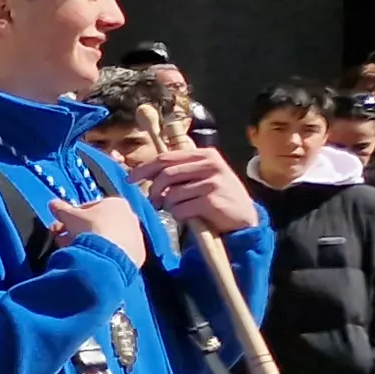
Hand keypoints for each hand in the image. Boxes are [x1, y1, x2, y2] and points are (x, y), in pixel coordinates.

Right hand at [51, 194, 148, 268]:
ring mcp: (136, 236)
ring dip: (92, 244)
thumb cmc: (89, 228)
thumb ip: (61, 209)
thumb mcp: (69, 216)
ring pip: (109, 239)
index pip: (89, 208)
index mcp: (116, 203)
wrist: (108, 256)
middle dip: (80, 232)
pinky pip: (118, 253)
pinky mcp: (139, 254)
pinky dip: (106, 256)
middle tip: (64, 242)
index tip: (62, 227)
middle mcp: (130, 217)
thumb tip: (53, 204)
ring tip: (78, 254)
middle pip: (100, 224)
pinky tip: (95, 261)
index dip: (72, 217)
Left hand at [136, 146, 258, 237]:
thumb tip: (145, 173)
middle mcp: (210, 165)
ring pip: (172, 194)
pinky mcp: (211, 201)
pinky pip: (181, 209)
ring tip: (178, 209)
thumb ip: (181, 170)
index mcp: (205, 154)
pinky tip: (188, 216)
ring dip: (169, 206)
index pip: (166, 158)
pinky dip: (179, 216)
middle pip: (166, 174)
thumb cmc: (217, 196)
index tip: (130, 179)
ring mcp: (212, 182)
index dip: (145, 168)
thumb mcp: (203, 176)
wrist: (244, 218)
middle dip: (153, 190)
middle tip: (153, 202)